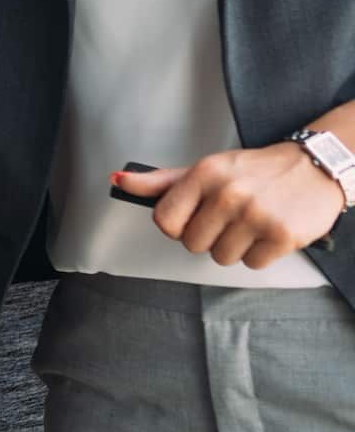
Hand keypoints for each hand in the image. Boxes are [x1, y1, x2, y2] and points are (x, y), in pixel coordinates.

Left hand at [121, 143, 345, 269]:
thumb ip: (161, 182)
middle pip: (192, 244)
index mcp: (203, 174)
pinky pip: (252, 264)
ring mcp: (255, 215)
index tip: (191, 220)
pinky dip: (260, 254)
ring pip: (222, 257)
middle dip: (208, 236)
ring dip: (235, 247)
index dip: (176, 227)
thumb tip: (119, 181)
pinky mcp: (281, 235)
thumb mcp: (205, 169)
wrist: (313, 168)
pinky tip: (268, 231)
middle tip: (228, 218)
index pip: (164, 221)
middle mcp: (227, 193)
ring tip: (250, 223)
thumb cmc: (252, 171)